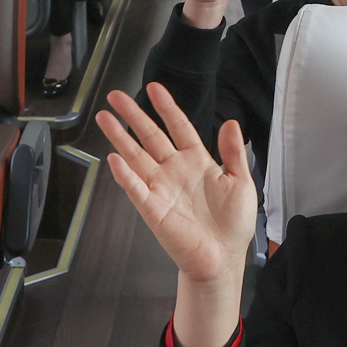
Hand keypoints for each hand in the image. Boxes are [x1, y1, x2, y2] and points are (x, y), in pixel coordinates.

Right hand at [97, 84, 257, 346]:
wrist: (224, 258)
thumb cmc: (233, 224)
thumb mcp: (241, 182)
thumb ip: (233, 152)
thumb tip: (230, 122)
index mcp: (197, 162)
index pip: (178, 127)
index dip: (166, 107)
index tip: (154, 88)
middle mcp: (174, 171)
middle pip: (150, 136)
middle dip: (133, 115)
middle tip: (116, 96)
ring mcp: (161, 188)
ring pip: (137, 156)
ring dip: (120, 137)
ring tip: (105, 118)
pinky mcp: (154, 209)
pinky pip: (136, 188)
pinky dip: (125, 175)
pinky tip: (114, 158)